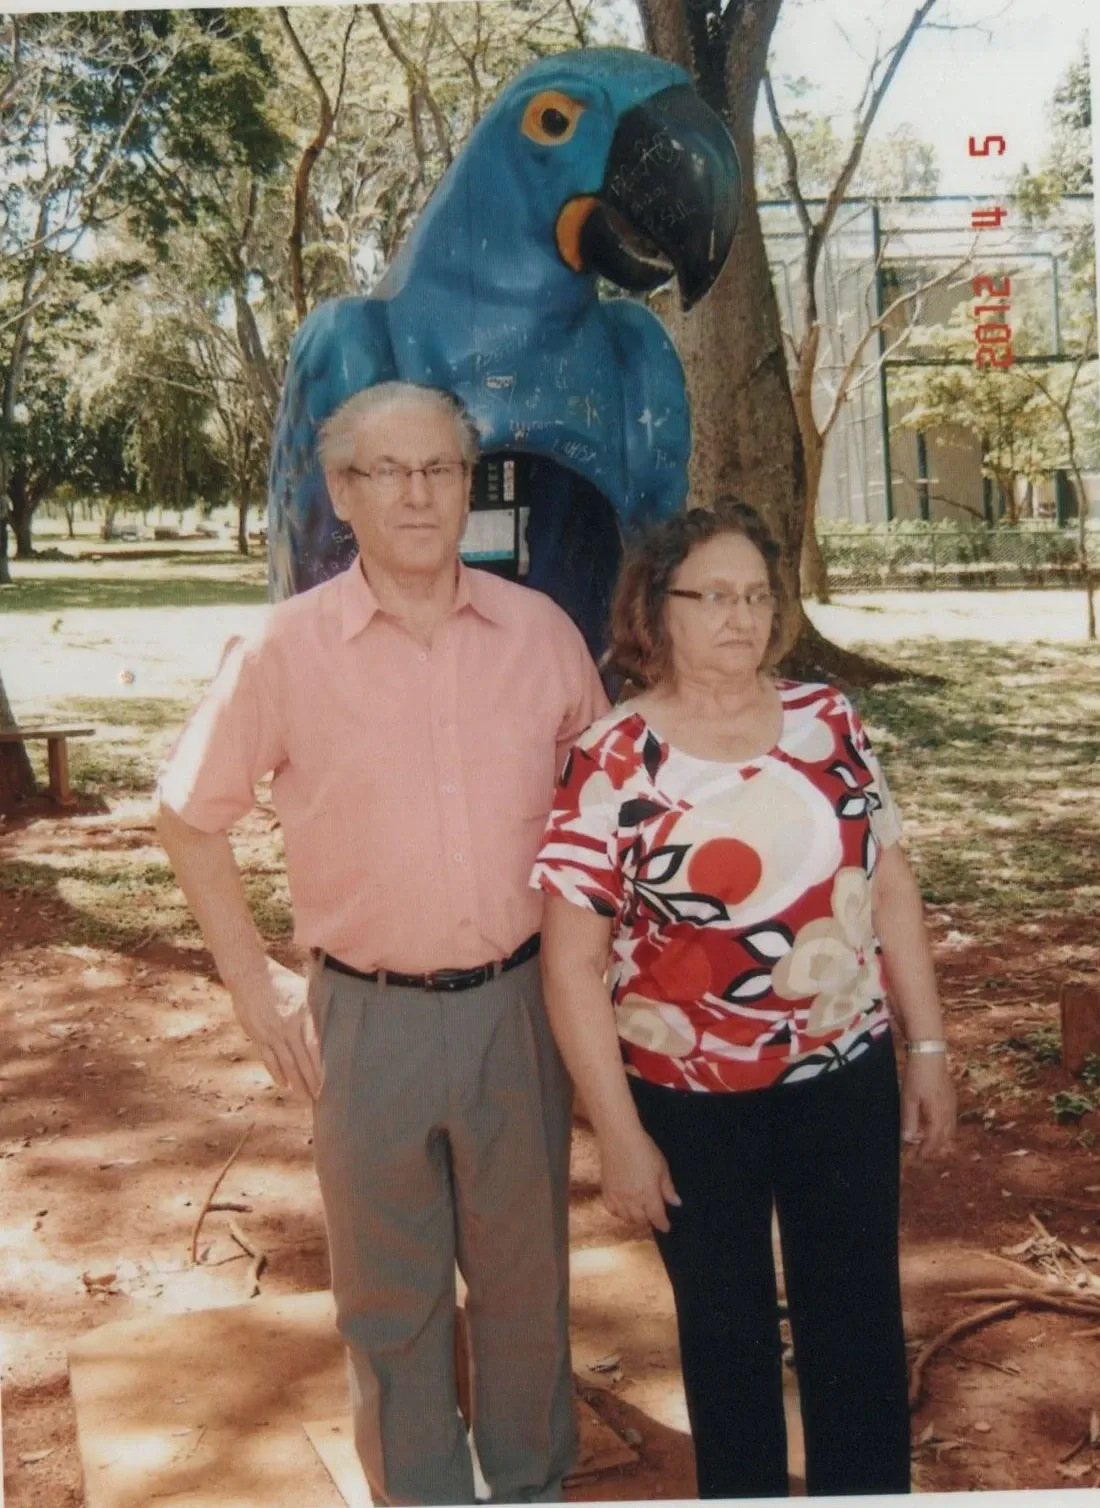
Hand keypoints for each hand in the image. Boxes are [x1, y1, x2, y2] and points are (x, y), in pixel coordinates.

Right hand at [230, 956, 321, 1099]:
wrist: (248, 975)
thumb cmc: (281, 979)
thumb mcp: (304, 989)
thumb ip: (317, 1006)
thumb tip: (336, 1019)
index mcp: (303, 1014)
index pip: (314, 1046)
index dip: (321, 1066)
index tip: (330, 1081)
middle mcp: (288, 1027)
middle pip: (302, 1060)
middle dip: (312, 1081)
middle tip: (320, 1098)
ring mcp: (271, 1033)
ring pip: (286, 1064)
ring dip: (296, 1082)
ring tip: (304, 1097)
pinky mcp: (257, 1036)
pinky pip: (269, 1059)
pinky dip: (276, 1073)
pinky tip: (283, 1084)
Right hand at [599, 1126, 680, 1232]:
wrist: (618, 1137)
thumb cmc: (644, 1149)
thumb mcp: (662, 1167)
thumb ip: (668, 1188)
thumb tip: (676, 1203)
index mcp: (648, 1194)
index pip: (657, 1218)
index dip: (663, 1224)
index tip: (666, 1227)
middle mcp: (632, 1200)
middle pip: (641, 1221)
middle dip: (649, 1220)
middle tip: (652, 1215)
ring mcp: (617, 1197)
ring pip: (626, 1218)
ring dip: (634, 1218)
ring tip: (639, 1212)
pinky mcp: (606, 1191)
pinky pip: (611, 1210)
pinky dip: (619, 1213)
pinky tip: (623, 1207)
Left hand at [901, 1052, 955, 1158]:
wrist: (930, 1055)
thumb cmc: (917, 1077)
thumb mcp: (908, 1100)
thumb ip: (909, 1121)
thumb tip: (908, 1140)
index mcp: (938, 1116)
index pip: (934, 1140)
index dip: (925, 1150)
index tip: (917, 1158)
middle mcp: (949, 1113)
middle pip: (944, 1137)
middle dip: (934, 1146)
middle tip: (922, 1151)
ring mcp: (952, 1104)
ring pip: (949, 1128)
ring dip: (940, 1137)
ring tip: (928, 1140)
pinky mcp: (951, 1096)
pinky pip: (950, 1118)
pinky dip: (943, 1126)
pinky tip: (934, 1123)